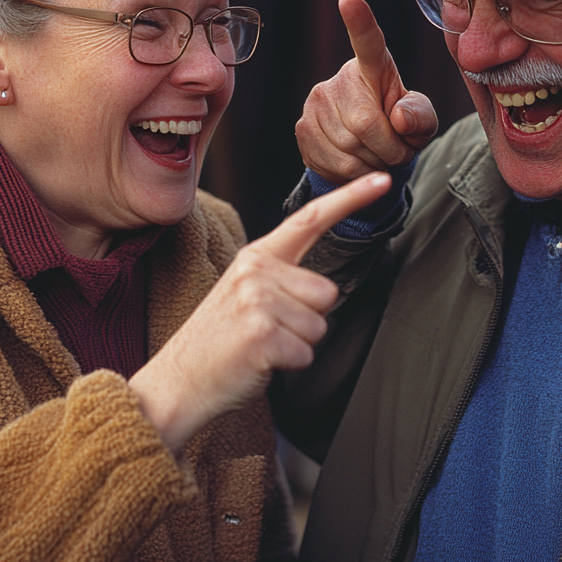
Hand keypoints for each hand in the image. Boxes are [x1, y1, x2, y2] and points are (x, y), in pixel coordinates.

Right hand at [129, 171, 391, 453]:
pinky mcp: (262, 334)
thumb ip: (282, 277)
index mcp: (257, 256)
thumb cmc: (220, 340)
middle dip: (308, 320)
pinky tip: (259, 362)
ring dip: (298, 345)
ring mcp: (258, 301)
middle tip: (269, 331)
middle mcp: (257, 271)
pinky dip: (289, 366)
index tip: (382, 181)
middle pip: (328, 293)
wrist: (178, 381)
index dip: (350, 199)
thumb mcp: (245, 292)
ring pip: (320, 326)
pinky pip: (307, 353)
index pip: (310, 219)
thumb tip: (324, 289)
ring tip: (262, 345)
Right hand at [296, 0, 437, 182]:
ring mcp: (315, 106)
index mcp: (371, 68)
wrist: (366, 152)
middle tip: (397, 151)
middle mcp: (337, 82)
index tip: (350, 0)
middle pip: (365, 125)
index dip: (360, 23)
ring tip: (379, 155)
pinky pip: (337, 165)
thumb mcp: (421, 120)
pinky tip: (360, 163)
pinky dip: (357, 174)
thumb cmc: (398, 126)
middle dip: (390, 149)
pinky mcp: (303, 131)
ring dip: (375, 163)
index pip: (367, 43)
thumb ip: (421, 116)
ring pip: (351, 149)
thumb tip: (400, 118)